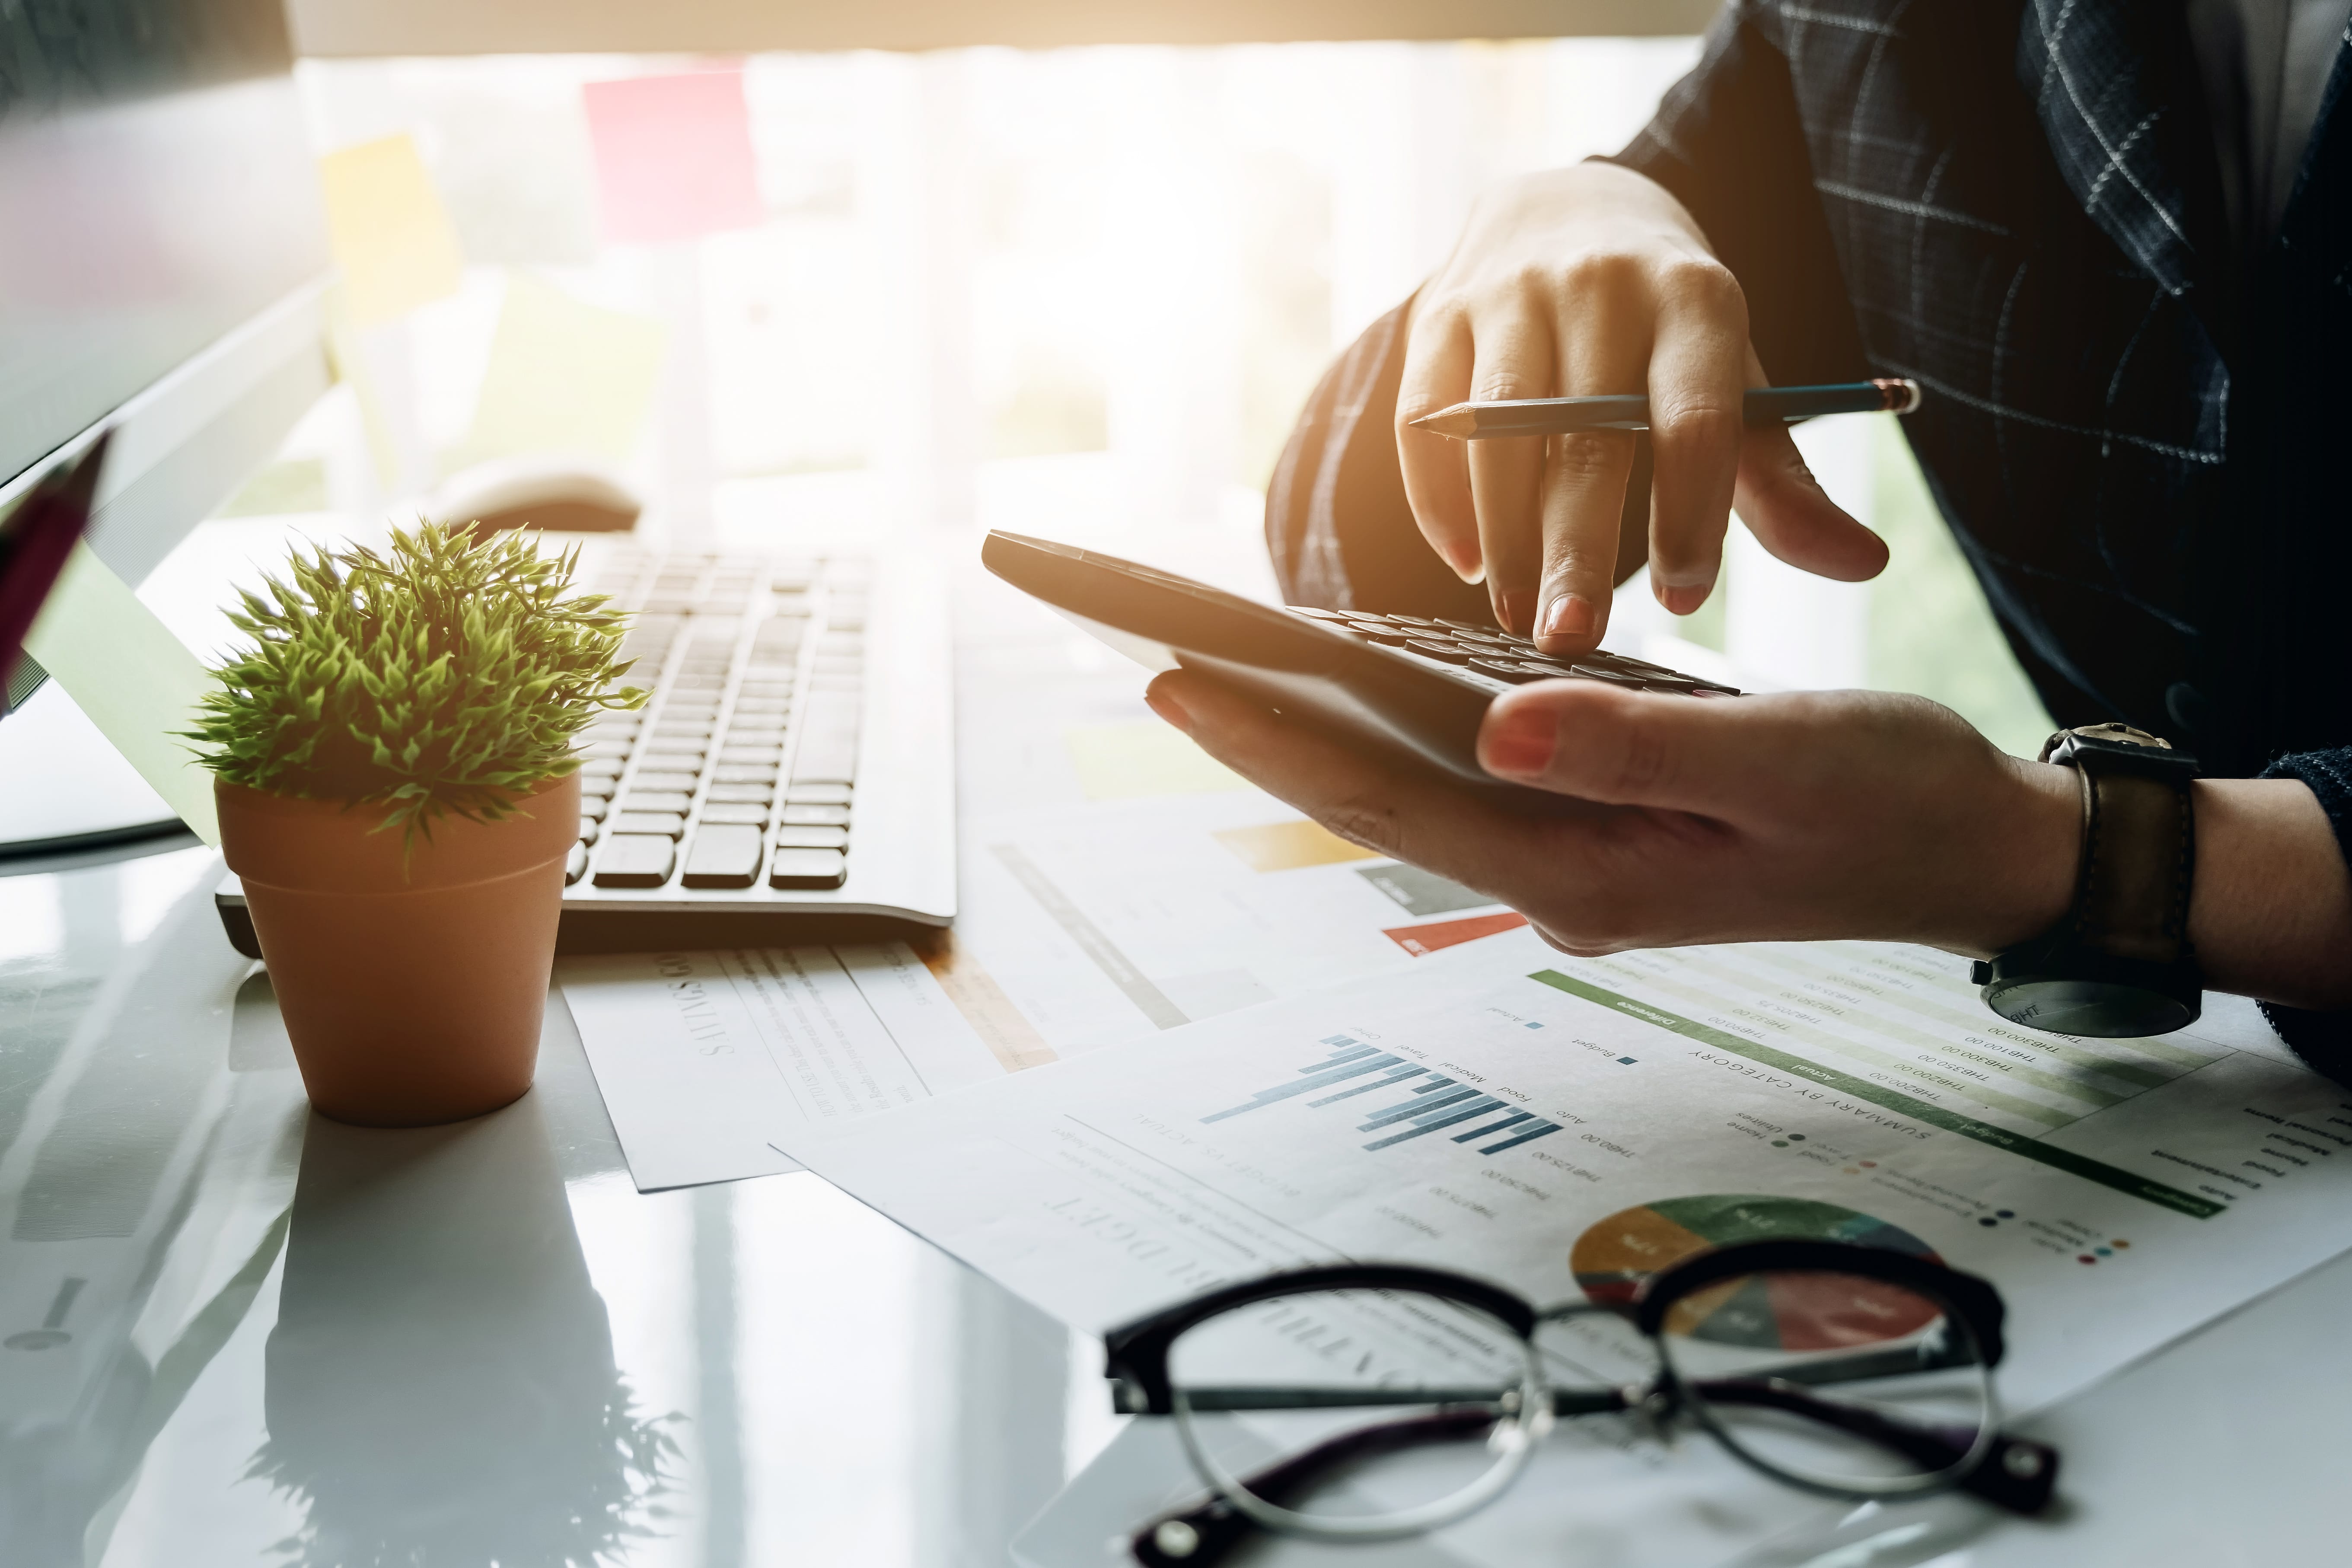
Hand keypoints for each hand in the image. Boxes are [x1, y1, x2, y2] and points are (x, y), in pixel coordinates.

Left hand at [1146, 672, 2351, 1008]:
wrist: (1966, 846)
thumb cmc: (1889, 797)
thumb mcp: (1782, 761)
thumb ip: (1639, 748)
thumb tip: (1499, 725)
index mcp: (1585, 871)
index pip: (1393, 799)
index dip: (1276, 740)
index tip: (1173, 674)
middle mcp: (1554, 875)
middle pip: (1371, 796)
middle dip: (1252, 729)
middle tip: (1139, 652)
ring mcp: (1569, 854)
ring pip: (1407, 785)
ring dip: (1306, 729)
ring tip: (1203, 659)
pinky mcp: (1591, 819)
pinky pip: (1462, 771)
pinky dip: (1388, 726)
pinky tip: (1339, 682)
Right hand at [1397, 162, 1887, 651]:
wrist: (1563, 205)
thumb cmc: (1661, 327)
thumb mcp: (1732, 383)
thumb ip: (1781, 481)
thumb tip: (1865, 563)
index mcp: (1696, 299)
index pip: (1695, 418)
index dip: (1689, 513)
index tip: (1684, 599)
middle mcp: (1601, 285)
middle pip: (1585, 437)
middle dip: (1576, 549)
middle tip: (1572, 639)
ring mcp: (1511, 296)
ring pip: (1495, 432)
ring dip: (1503, 536)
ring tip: (1517, 615)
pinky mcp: (1439, 315)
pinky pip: (1424, 420)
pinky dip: (1438, 501)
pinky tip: (1465, 563)